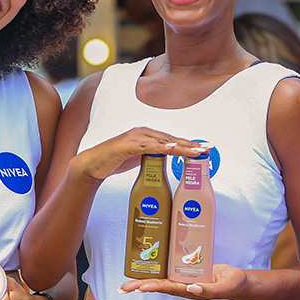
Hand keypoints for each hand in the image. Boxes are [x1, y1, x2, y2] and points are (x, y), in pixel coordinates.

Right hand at [72, 127, 208, 182]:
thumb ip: (153, 156)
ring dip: (181, 146)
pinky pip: (146, 146)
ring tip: (196, 150)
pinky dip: (160, 147)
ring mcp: (134, 137)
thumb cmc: (115, 162)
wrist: (91, 166)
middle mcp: (143, 133)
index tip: (204, 149)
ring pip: (162, 141)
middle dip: (190, 144)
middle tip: (207, 149)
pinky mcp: (126, 146)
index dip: (189, 144)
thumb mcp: (139, 159)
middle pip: (171, 139)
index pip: (172, 140)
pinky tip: (172, 148)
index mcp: (147, 136)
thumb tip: (168, 159)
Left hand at [119, 263, 247, 299]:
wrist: (236, 280)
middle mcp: (183, 285)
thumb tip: (192, 288)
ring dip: (143, 280)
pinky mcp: (186, 270)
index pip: (169, 288)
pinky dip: (157, 269)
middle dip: (140, 286)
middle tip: (123, 288)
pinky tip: (145, 267)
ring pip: (160, 279)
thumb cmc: (232, 284)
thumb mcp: (224, 287)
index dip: (154, 287)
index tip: (140, 288)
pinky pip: (169, 269)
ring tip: (126, 283)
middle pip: (158, 285)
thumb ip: (209, 290)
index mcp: (190, 290)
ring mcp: (183, 278)